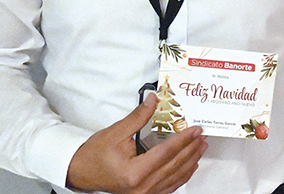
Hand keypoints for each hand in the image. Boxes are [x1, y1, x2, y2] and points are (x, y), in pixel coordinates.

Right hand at [66, 93, 207, 193]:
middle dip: (191, 149)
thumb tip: (154, 99)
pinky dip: (182, 175)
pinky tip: (190, 165)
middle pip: (174, 165)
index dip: (184, 139)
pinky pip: (169, 186)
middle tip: (202, 135)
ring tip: (201, 147)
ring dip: (190, 161)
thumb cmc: (94, 154)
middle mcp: (142, 187)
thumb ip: (139, 116)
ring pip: (175, 177)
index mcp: (135, 172)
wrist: (80, 172)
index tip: (196, 129)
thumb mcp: (116, 132)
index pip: (167, 152)